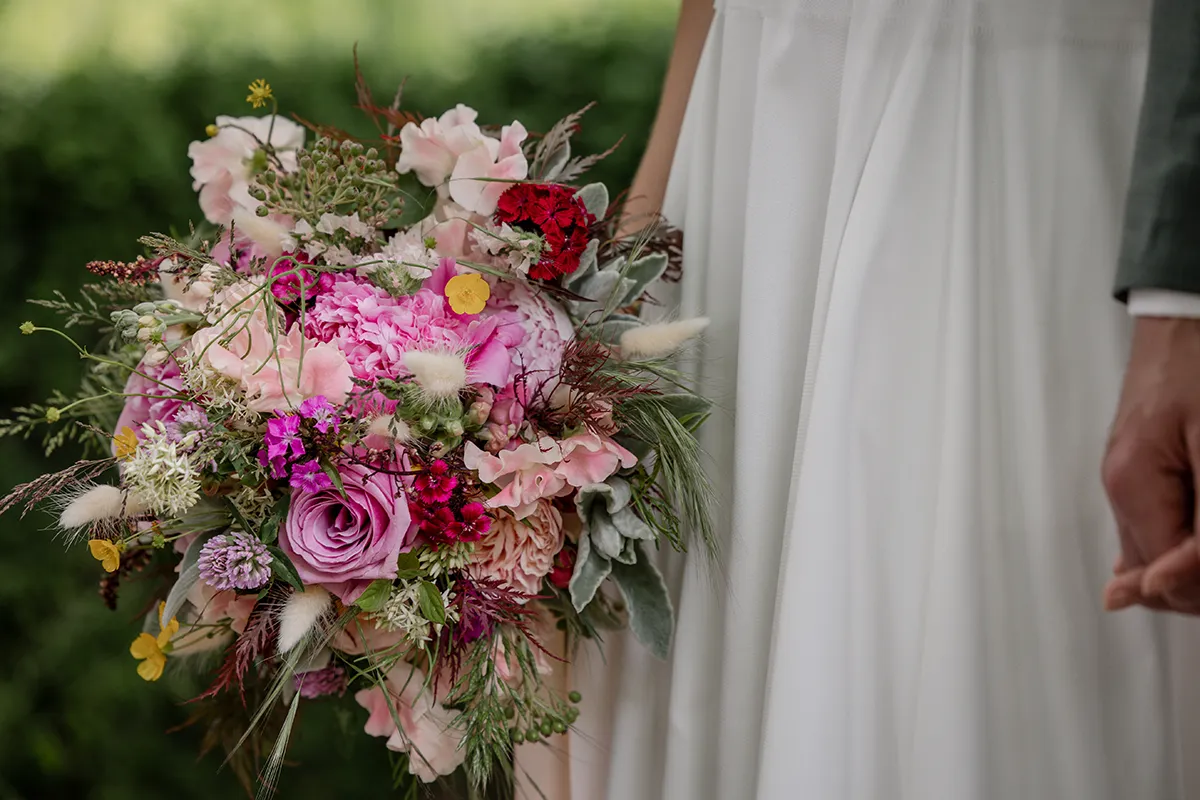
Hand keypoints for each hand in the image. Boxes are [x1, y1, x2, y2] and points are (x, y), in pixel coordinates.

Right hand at [1102, 317, 1199, 612]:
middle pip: (1157, 573)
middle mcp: (1118, 488)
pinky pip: (1157, 525)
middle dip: (1197, 573)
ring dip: (1195, 556)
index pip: (1166, 575)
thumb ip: (1199, 527)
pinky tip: (1194, 540)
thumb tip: (1159, 588)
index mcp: (1130, 486)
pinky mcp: (1140, 467)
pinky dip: (1185, 537)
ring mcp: (1126, 478)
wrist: (1188, 314)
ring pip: (1158, 553)